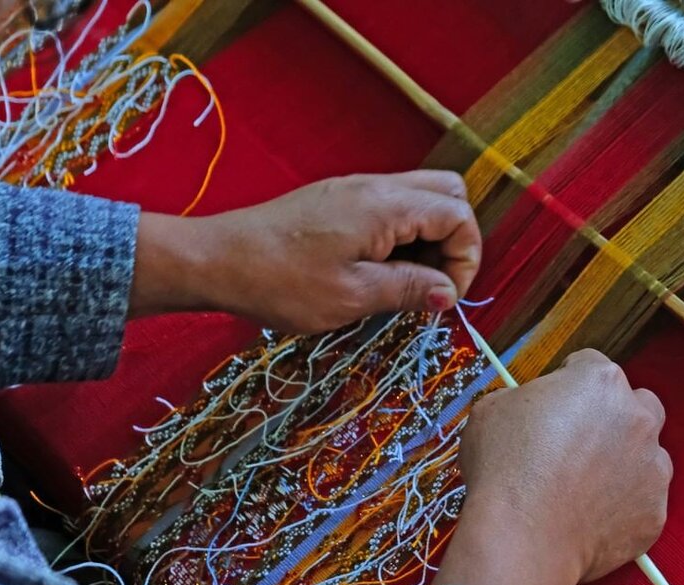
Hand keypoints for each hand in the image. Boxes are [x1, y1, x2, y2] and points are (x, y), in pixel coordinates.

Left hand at [131, 172, 481, 332]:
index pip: (458, 215)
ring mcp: (354, 190)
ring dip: (426, 242)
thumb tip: (450, 293)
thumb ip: (408, 289)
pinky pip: (389, 209)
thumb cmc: (281, 282)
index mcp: (385, 206)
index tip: (445, 299)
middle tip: (431, 286)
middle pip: (447, 194)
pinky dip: (400, 238)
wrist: (218, 260)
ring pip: (419, 200)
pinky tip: (377, 273)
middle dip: (454, 241)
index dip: (466, 259)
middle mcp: (375, 187)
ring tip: (403, 286)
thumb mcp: (352, 296)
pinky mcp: (337, 201)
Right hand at [434, 350, 671, 584]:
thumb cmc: (503, 470)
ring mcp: (653, 468)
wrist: (522, 539)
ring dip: (621, 464)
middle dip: (611, 418)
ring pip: (645, 456)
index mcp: (599, 381)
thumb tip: (525, 410)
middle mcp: (637, 418)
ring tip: (581, 488)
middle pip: (634, 405)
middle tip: (576, 444)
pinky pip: (640, 504)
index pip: (589, 366)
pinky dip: (620, 509)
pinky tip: (586, 519)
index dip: (566, 384)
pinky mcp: (654, 513)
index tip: (551, 406)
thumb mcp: (490, 411)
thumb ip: (520, 399)